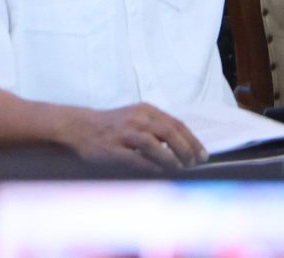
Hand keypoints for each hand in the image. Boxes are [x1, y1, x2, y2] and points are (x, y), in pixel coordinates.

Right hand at [59, 104, 205, 171]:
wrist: (81, 127)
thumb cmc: (114, 126)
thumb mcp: (137, 118)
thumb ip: (157, 128)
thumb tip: (183, 147)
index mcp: (147, 110)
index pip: (177, 124)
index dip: (192, 140)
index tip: (202, 154)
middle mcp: (137, 119)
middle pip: (169, 132)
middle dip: (186, 149)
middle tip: (194, 163)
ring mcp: (124, 133)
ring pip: (153, 143)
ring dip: (170, 158)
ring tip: (180, 168)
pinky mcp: (112, 149)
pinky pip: (135, 158)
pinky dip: (150, 166)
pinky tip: (160, 172)